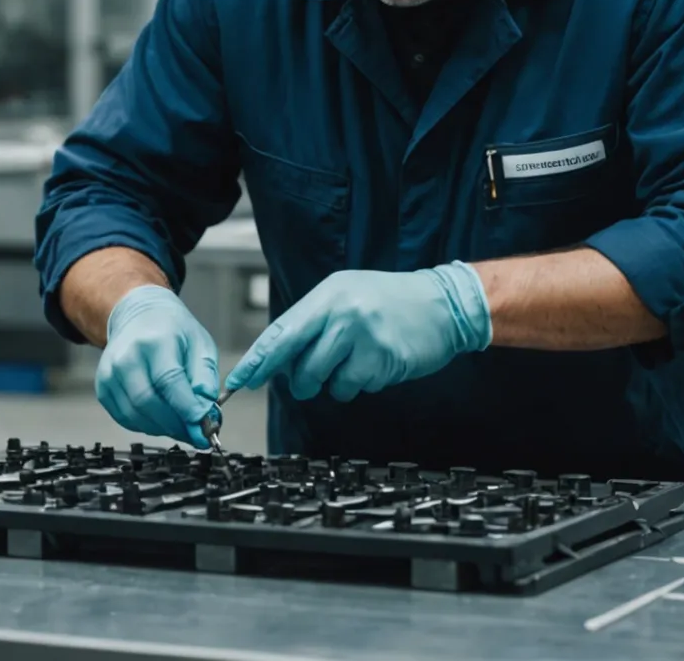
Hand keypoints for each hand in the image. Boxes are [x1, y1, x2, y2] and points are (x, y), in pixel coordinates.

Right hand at [97, 286, 219, 448]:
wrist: (137, 317)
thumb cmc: (172, 330)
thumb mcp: (199, 344)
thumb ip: (205, 377)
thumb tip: (206, 410)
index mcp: (153, 341)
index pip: (169, 382)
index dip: (188, 409)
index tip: (206, 427)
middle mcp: (126, 357)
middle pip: (149, 402)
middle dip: (176, 425)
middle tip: (198, 433)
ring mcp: (110, 374)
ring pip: (136, 416)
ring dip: (163, 429)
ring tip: (183, 427)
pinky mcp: (103, 388)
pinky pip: (125, 418)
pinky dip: (147, 426)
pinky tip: (163, 420)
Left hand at [223, 262, 491, 402]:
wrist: (444, 303)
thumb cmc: (389, 302)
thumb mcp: (346, 296)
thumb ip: (312, 325)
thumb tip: (278, 363)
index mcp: (327, 295)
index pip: (281, 332)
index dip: (258, 361)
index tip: (239, 381)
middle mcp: (342, 312)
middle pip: (300, 366)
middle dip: (302, 381)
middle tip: (316, 374)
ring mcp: (363, 336)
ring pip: (326, 382)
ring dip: (336, 382)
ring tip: (356, 359)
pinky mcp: (383, 359)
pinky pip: (354, 388)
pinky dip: (360, 383)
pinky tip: (376, 363)